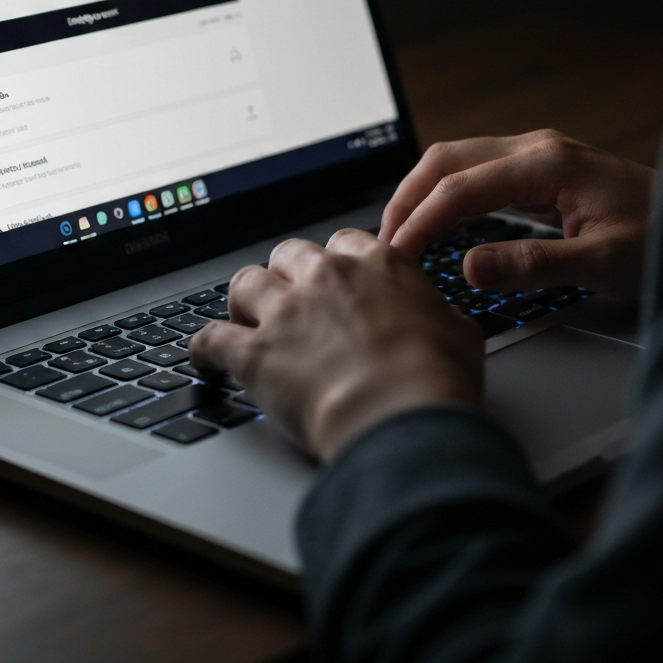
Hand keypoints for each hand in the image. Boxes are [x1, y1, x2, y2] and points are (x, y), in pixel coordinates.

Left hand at [188, 230, 482, 459]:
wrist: (403, 419)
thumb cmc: (437, 380)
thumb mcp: (460, 332)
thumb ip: (438, 312)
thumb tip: (438, 316)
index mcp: (376, 264)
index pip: (343, 243)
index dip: (336, 264)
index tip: (335, 282)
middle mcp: (326, 276)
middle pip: (288, 254)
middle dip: (287, 275)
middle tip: (291, 300)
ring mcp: (286, 312)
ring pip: (245, 282)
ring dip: (244, 301)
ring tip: (245, 319)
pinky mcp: (255, 353)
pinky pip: (211, 338)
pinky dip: (203, 347)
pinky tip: (203, 356)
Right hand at [379, 131, 655, 298]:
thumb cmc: (662, 237)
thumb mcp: (602, 262)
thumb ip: (532, 264)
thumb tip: (467, 267)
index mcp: (547, 162)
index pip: (460, 187)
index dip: (420, 222)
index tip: (396, 256)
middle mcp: (536, 148)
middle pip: (447, 159)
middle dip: (408, 198)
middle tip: (384, 242)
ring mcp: (537, 156)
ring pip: (458, 162)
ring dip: (423, 194)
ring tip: (401, 234)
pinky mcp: (540, 171)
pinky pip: (477, 174)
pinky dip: (447, 196)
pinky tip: (438, 223)